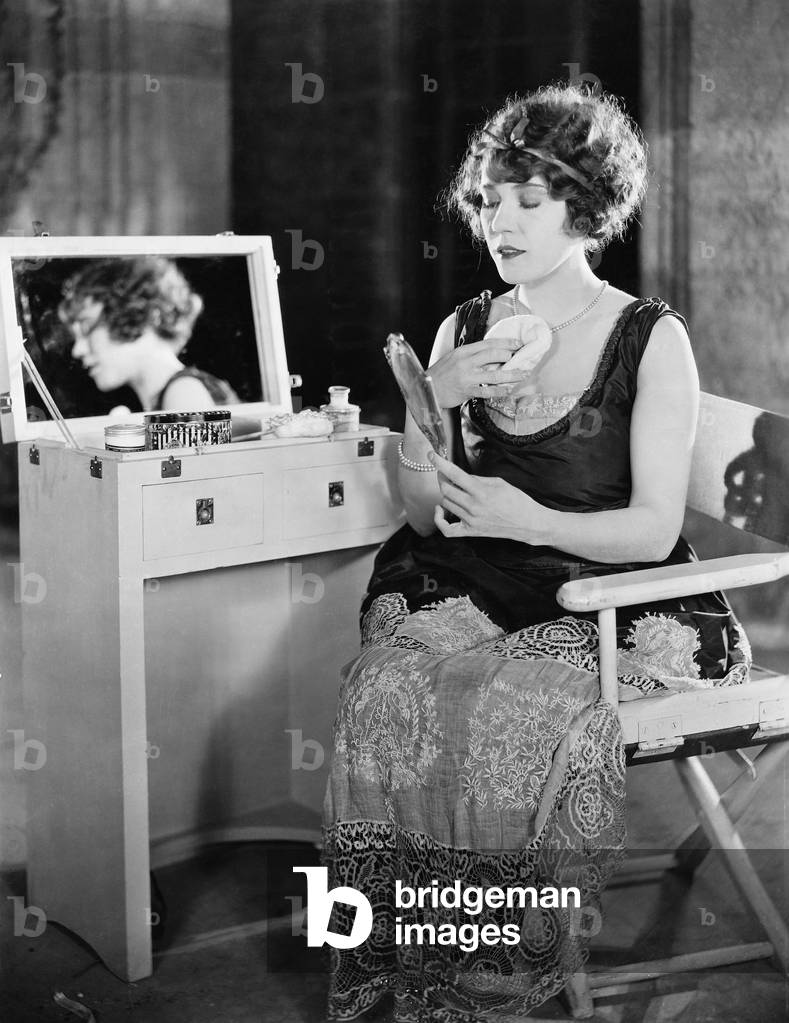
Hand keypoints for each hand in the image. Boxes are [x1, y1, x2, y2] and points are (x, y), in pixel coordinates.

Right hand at [428, 338, 530, 408]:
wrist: (427, 390)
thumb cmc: (442, 374)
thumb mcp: (454, 358)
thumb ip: (470, 355)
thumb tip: (491, 353)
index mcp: (463, 352)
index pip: (488, 343)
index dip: (505, 343)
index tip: (518, 344)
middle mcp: (466, 362)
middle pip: (493, 355)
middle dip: (510, 355)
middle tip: (522, 358)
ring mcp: (467, 377)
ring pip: (494, 374)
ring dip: (511, 375)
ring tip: (523, 374)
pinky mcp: (467, 391)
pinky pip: (488, 391)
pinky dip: (500, 391)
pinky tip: (508, 390)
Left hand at [430, 452, 552, 543]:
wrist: (527, 523)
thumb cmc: (516, 501)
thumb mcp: (499, 483)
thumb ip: (477, 479)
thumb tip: (459, 476)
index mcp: (482, 492)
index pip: (455, 474)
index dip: (440, 463)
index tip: (432, 455)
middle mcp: (474, 507)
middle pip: (446, 489)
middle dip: (443, 477)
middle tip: (445, 473)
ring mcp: (471, 521)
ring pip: (446, 503)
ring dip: (446, 494)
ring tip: (454, 489)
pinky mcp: (470, 532)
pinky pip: (446, 529)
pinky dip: (439, 518)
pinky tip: (441, 509)